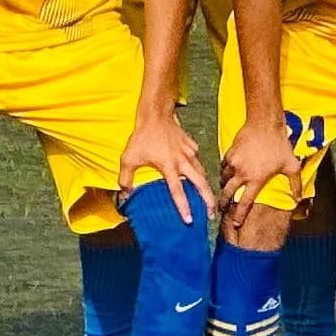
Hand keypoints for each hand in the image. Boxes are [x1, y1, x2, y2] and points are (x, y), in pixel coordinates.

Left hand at [120, 110, 214, 225]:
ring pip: (202, 173)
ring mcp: (189, 152)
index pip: (178, 192)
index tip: (190, 220)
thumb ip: (125, 179)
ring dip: (205, 187)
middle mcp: (182, 161)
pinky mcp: (192, 146)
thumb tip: (125, 194)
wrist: (155, 115)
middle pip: (200, 184)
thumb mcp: (128, 158)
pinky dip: (199, 170)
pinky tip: (197, 176)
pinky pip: (198, 161)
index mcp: (168, 166)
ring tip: (208, 199)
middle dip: (208, 200)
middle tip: (211, 214)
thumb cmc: (141, 137)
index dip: (184, 207)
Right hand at [219, 115, 300, 230]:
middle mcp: (242, 173)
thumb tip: (298, 198)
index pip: (244, 203)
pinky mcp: (230, 153)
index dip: (239, 216)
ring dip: (224, 186)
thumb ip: (295, 184)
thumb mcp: (292, 166)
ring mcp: (234, 163)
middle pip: (227, 193)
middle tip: (220, 209)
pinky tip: (227, 172)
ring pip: (224, 179)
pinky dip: (224, 171)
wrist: (265, 124)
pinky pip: (223, 166)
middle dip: (223, 203)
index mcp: (256, 180)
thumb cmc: (279, 145)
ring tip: (224, 190)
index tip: (235, 224)